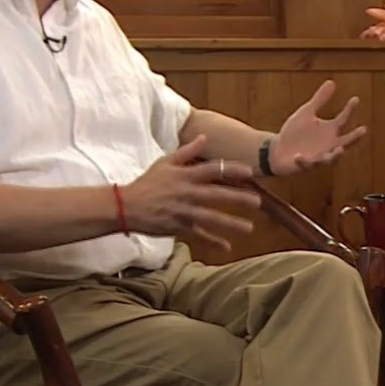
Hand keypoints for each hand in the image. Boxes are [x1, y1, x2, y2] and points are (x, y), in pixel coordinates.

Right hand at [122, 135, 258, 250]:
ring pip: (211, 218)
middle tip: (258, 202)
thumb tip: (204, 138)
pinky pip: (198, 235)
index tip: (249, 172)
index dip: (231, 170)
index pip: (213, 170)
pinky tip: (227, 247)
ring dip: (231, 224)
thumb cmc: (147, 183)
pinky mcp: (178, 227)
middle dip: (238, 198)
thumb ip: (187, 151)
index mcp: (185, 175)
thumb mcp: (165, 162)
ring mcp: (183, 211)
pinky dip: (212, 242)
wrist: (126, 206)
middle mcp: (187, 193)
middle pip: (217, 195)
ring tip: (249, 228)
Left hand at [268, 79, 367, 175]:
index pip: (343, 119)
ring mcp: (318, 157)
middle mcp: (329, 145)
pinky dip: (303, 161)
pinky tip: (298, 156)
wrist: (278, 149)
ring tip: (340, 150)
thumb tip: (332, 82)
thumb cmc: (295, 132)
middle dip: (355, 138)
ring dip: (335, 156)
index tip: (356, 98)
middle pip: (346, 142)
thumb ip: (319, 100)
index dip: (350, 109)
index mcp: (330, 131)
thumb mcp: (306, 113)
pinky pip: (306, 164)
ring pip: (330, 159)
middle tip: (363, 130)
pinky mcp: (305, 165)